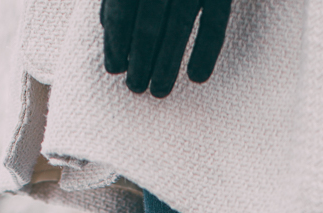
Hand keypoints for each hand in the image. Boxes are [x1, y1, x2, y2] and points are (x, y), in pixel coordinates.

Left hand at [100, 0, 231, 97]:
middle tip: (135, 89)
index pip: (123, 11)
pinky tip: (197, 77)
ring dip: (166, 65)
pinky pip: (215, 24)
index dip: (116, 42)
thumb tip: (107, 28)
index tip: (114, 69)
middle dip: (140, 61)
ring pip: (178, 29)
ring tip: (159, 92)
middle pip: (148, 26)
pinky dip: (205, 51)